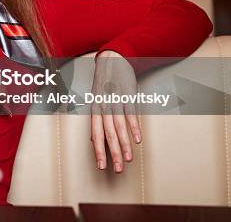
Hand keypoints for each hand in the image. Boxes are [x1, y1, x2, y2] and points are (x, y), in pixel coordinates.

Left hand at [90, 50, 141, 173]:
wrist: (112, 60)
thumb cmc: (104, 84)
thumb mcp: (96, 101)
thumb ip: (96, 121)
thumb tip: (93, 140)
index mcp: (94, 109)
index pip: (95, 134)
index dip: (98, 151)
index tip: (101, 166)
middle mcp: (103, 106)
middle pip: (108, 134)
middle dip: (113, 154)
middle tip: (117, 169)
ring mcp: (115, 101)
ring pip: (119, 127)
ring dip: (124, 144)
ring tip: (128, 159)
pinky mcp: (127, 95)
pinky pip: (131, 114)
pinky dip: (134, 127)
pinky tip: (138, 139)